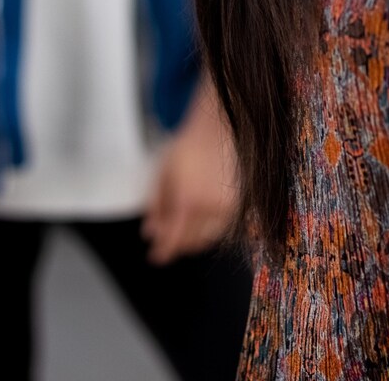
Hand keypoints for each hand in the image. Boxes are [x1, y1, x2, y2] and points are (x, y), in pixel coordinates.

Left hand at [141, 83, 238, 264]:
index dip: (163, 252)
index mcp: (188, 201)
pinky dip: (207, 231)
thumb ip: (156, 206)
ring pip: (207, 239)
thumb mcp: (162, 175)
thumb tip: (150, 233)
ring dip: (191, 241)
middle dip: (175, 245)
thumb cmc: (186, 150)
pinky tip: (197, 223)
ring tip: (180, 231)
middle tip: (164, 242)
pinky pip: (220, 229)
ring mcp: (227, 208)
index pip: (174, 239)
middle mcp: (210, 208)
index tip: (155, 257)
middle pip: (190, 242)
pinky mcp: (238, 205)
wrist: (216, 131)